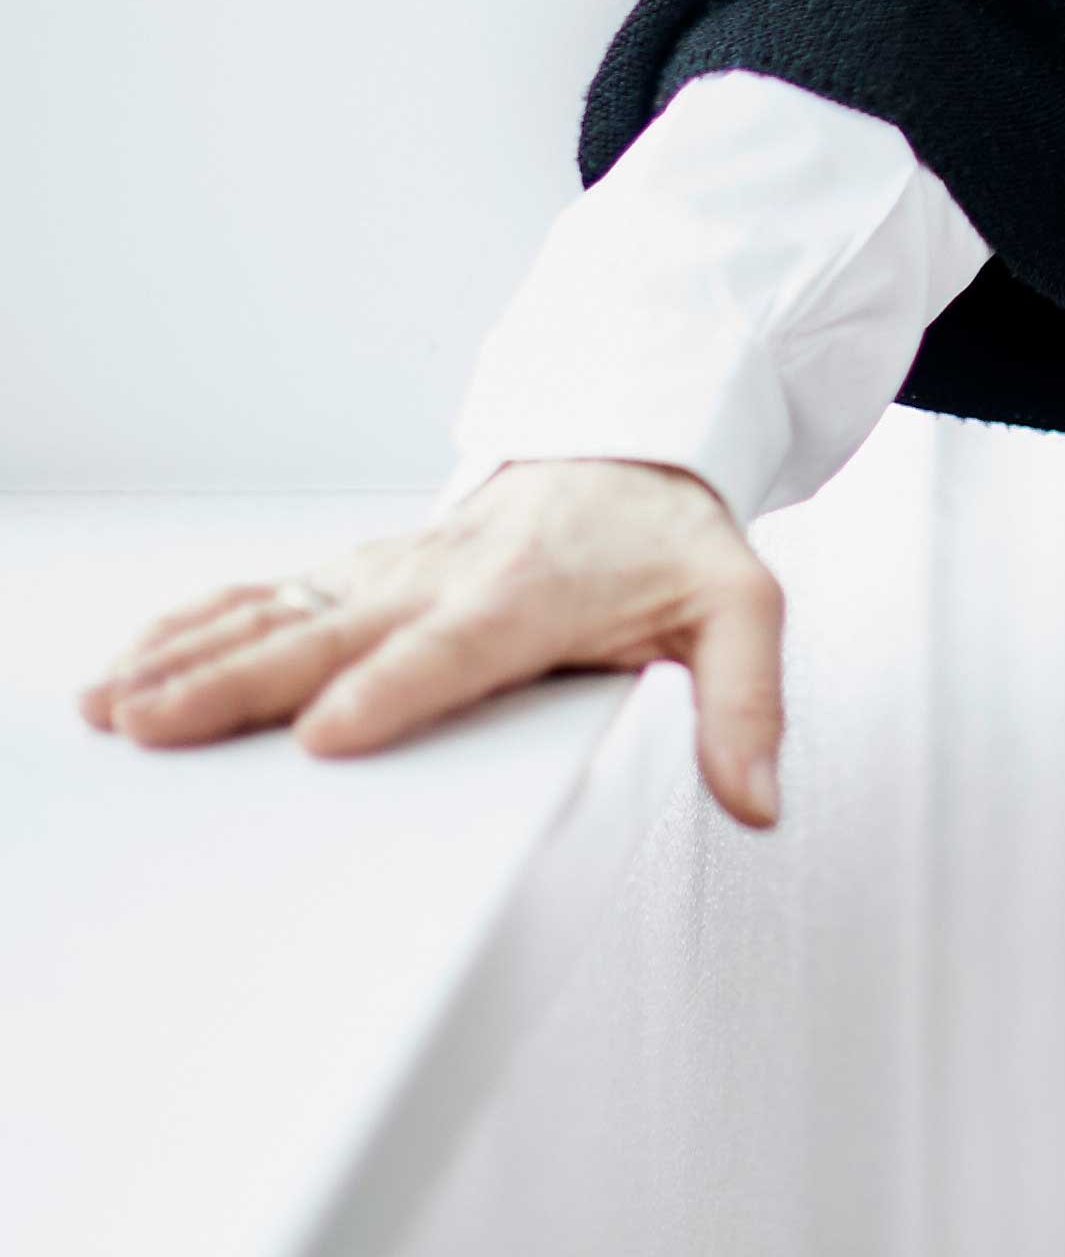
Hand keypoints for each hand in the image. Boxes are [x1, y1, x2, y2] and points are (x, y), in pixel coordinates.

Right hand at [75, 458, 787, 827]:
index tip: (327, 735)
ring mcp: (392, 572)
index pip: (456, 648)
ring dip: (193, 655)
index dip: (392, 688)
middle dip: (242, 682)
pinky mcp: (361, 573)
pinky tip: (130, 666)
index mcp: (533, 593)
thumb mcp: (741, 609)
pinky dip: (193, 626)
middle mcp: (445, 577)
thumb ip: (746, 705)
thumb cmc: (672, 546)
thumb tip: (755, 802)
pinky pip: (267, 596)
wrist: (632, 454)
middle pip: (334, 633)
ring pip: (280, 611)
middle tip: (161, 726)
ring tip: (117, 704)